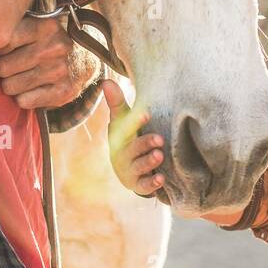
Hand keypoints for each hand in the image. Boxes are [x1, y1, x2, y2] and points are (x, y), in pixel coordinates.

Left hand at [0, 16, 96, 109]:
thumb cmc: (45, 44)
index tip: (8, 50)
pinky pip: (23, 101)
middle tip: (16, 66)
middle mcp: (56, 47)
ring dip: (12, 85)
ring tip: (25, 77)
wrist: (82, 61)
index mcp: (46, 26)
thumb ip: (11, 28)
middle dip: (4, 69)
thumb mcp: (33, 27)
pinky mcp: (64, 92)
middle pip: (2, 68)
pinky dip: (24, 98)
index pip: (2, 42)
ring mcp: (61, 70)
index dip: (0, 50)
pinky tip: (34, 89)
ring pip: (10, 87)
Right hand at [102, 78, 166, 197]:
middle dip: (145, 143)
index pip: (125, 127)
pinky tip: (161, 179)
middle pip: (133, 149)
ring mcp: (130, 170)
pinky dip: (152, 184)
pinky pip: (144, 186)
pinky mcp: (138, 184)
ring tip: (160, 155)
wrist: (126, 170)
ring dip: (149, 161)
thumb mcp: (122, 122)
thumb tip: (106, 81)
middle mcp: (122, 154)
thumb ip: (117, 103)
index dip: (135, 121)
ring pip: (139, 167)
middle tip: (159, 139)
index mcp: (119, 137)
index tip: (146, 113)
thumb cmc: (127, 139)